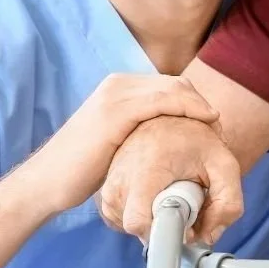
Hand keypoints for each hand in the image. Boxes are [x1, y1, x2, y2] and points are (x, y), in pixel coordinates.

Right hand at [24, 74, 220, 214]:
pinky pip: (163, 102)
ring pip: (175, 89)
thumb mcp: (120, 139)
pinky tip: (205, 124)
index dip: (198, 103)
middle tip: (220, 130)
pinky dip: (189, 110)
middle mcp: (118, 84)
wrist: (48, 183)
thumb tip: (175, 135)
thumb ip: (142, 128)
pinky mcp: (115, 111)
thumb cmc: (85, 168)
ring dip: (201, 108)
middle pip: (177, 84)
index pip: (172, 86)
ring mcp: (116, 95)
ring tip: (217, 130)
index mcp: (121, 88)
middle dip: (203, 104)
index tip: (216, 126)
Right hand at [98, 115, 243, 244]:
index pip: (139, 221)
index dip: (167, 233)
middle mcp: (120, 180)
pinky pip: (125, 223)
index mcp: (145, 170)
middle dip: (168, 225)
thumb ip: (228, 203)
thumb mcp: (225, 165)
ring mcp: (108, 189)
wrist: (167, 120)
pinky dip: (145, 216)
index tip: (188, 224)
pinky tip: (157, 196)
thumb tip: (207, 238)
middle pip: (141, 229)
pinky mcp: (104, 197)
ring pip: (133, 229)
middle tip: (186, 199)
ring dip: (157, 220)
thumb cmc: (196, 141)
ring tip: (171, 193)